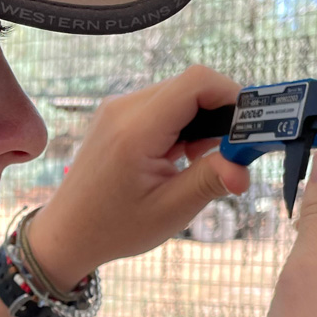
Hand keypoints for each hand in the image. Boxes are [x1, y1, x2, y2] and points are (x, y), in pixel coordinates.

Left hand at [22, 66, 251, 286]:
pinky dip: (182, 124)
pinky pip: (162, 105)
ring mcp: (118, 109)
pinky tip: (180, 157)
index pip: (196, 83)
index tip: (250, 128)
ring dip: (201, 120)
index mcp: (136, 130)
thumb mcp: (170, 210)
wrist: (66, 233)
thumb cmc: (114, 228)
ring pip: (178, 94)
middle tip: (230, 152)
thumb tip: (245, 167)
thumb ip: (210, 180)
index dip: (232, 96)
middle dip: (221, 112)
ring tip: (198, 161)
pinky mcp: (118, 116)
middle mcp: (124, 109)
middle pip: (190, 85)